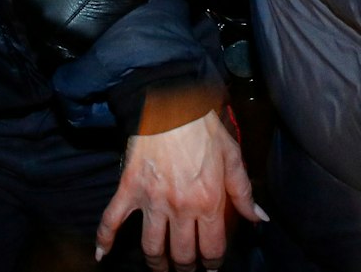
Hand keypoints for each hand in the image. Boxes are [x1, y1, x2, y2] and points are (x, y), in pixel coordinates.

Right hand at [96, 110, 265, 270]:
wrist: (170, 104)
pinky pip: (112, 220)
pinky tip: (101, 255)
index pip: (212, 248)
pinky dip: (105, 240)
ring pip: (152, 247)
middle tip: (188, 268)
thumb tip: (258, 219)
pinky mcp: (129, 190)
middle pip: (182, 254)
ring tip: (162, 268)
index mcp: (208, 201)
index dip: (214, 262)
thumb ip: (244, 192)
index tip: (212, 265)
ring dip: (157, 264)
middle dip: (187, 268)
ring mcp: (151, 201)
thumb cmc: (204, 128)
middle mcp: (180, 207)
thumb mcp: (232, 157)